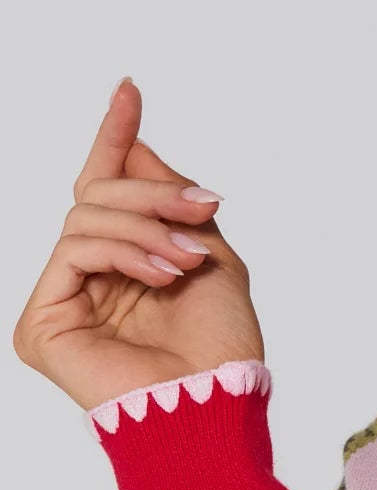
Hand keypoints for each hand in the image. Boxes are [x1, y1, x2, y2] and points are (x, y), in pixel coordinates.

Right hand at [12, 75, 265, 410]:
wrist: (217, 400)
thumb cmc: (221, 343)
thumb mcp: (209, 250)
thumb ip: (171, 200)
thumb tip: (135, 146)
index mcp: (125, 266)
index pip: (107, 191)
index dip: (115, 138)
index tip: (129, 89)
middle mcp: (88, 281)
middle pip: (98, 195)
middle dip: (153, 192)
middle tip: (201, 206)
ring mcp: (62, 301)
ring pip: (86, 216)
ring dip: (147, 227)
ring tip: (187, 260)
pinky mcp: (43, 323)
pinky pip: (74, 249)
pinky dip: (124, 251)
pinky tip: (161, 274)